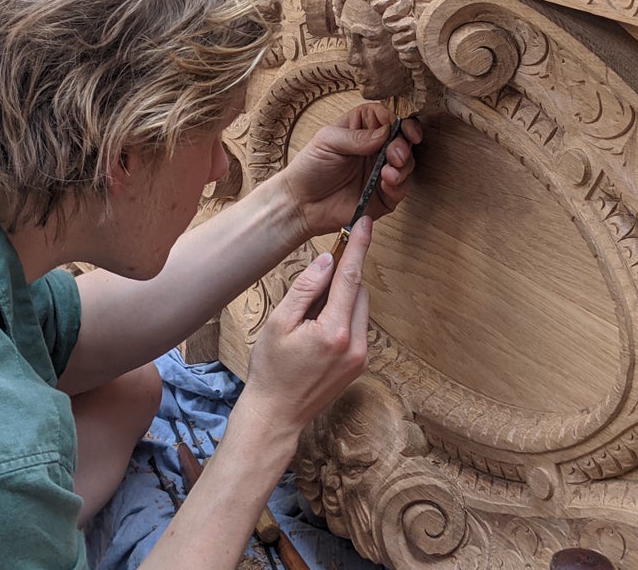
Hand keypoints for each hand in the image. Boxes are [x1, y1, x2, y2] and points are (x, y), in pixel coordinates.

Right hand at [242, 217, 371, 434]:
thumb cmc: (271, 369)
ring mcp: (361, 357)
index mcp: (335, 332)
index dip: (358, 247)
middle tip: (309, 293)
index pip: (351, 278)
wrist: (276, 415)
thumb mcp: (280, 323)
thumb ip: (306, 288)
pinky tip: (316, 334)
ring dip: (341, 301)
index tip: (366, 223)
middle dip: (340, 280)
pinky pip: (357, 326)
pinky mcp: (360, 364)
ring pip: (360, 308)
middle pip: (359, 290)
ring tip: (308, 321)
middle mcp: (356, 345)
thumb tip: (328, 259)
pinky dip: (342, 318)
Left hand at [280, 103, 420, 237]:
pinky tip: (387, 183)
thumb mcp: (327, 142)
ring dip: (404, 165)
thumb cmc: (309, 167)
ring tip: (389, 171)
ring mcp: (381, 171)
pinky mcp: (383, 195)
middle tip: (394, 154)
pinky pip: (401, 188)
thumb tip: (386, 132)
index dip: (399, 121)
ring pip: (407, 163)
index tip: (403, 128)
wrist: (301, 204)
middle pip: (402, 139)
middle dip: (403, 145)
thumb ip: (357, 136)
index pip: (387, 117)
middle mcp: (375, 148)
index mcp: (361, 128)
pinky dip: (399, 185)